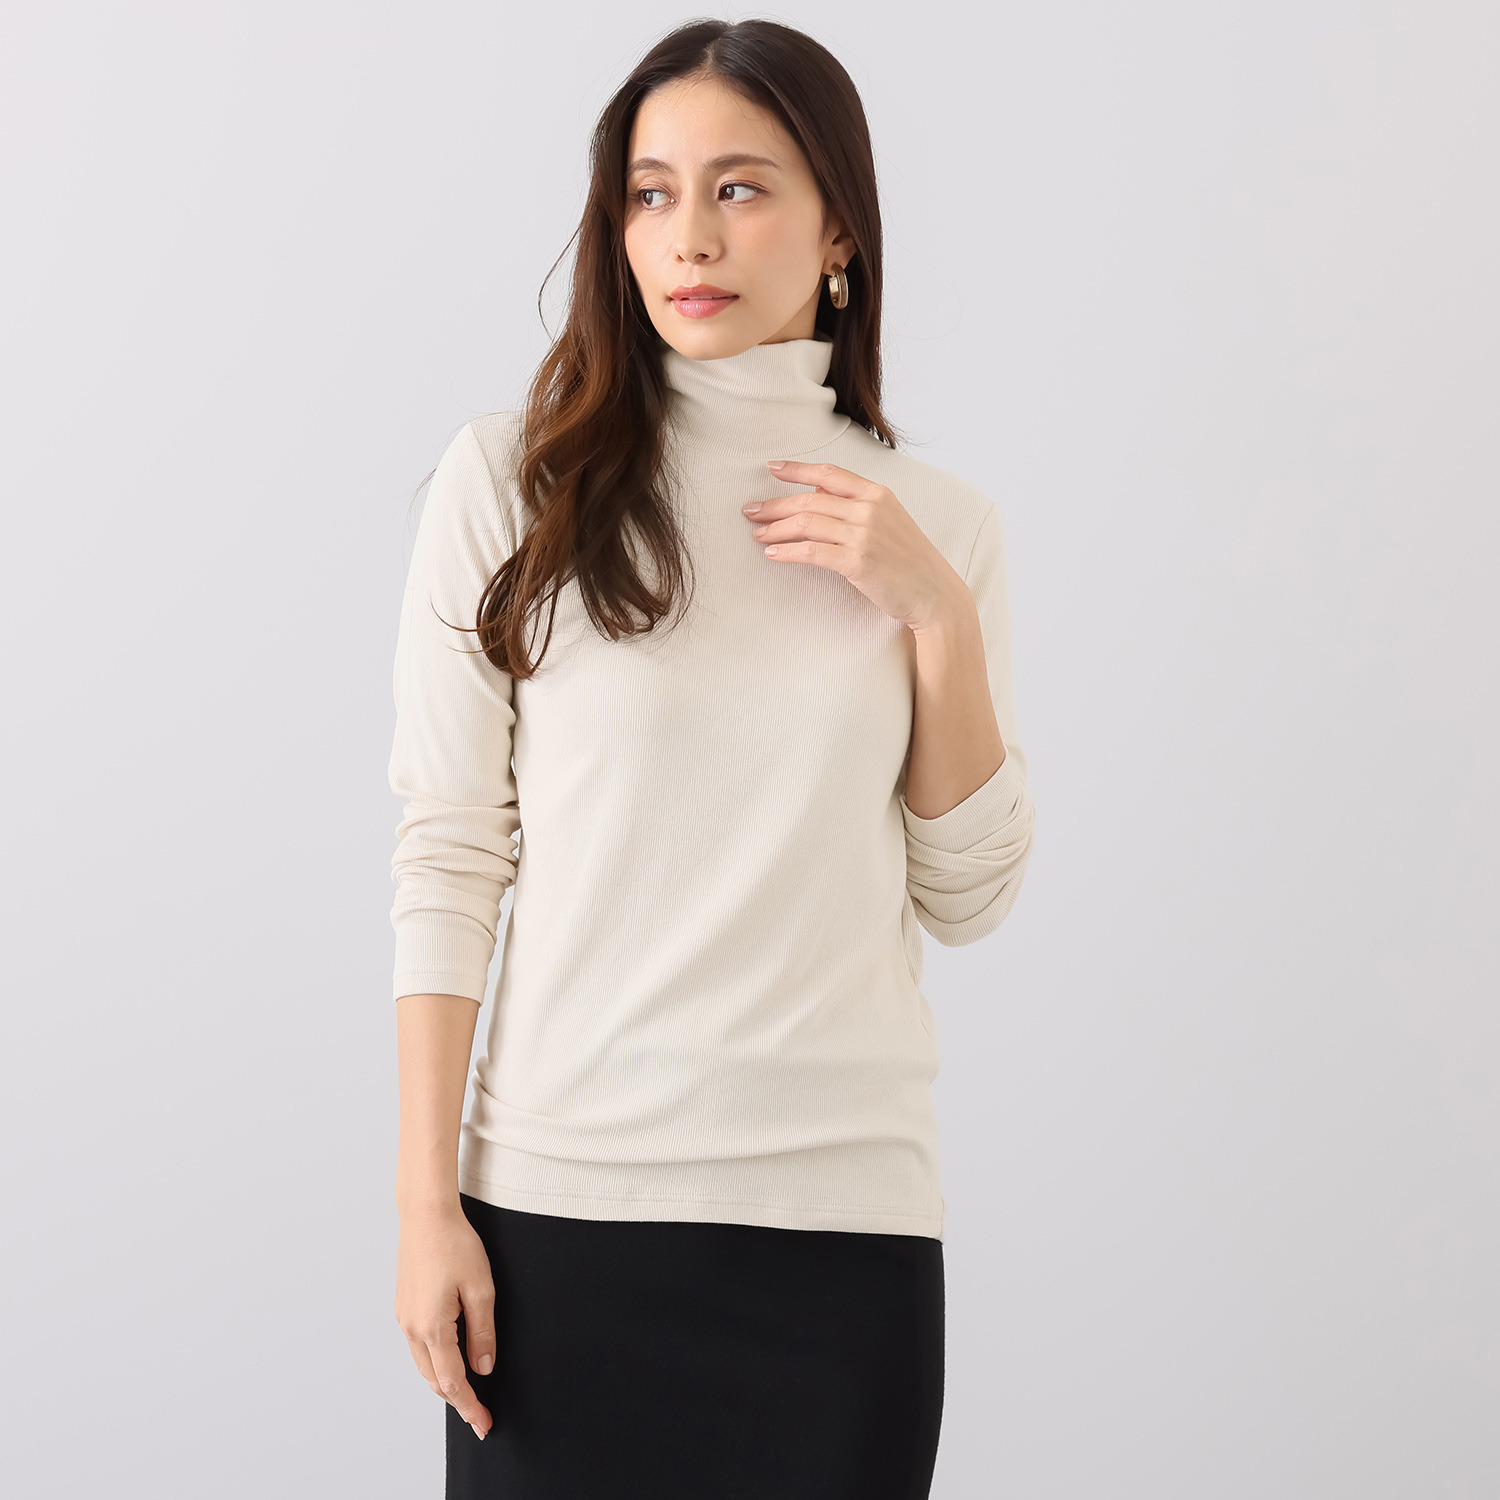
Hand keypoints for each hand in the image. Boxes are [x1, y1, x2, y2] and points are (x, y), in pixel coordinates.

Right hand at [394, 1201, 496, 1441]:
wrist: (425, 1216)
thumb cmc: (455, 1245)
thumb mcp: (481, 1288)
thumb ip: (483, 1332)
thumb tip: (484, 1368)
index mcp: (433, 1328)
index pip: (453, 1382)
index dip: (470, 1407)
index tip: (484, 1424)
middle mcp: (413, 1328)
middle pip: (435, 1380)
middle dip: (458, 1401)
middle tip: (480, 1416)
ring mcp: (404, 1318)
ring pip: (424, 1366)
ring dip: (445, 1383)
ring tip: (468, 1395)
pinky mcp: (404, 1307)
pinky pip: (419, 1348)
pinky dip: (435, 1363)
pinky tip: (449, 1362)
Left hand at [744, 459, 965, 630]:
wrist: (934, 592)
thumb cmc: (910, 560)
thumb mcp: (889, 521)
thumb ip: (857, 505)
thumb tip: (817, 493)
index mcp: (877, 494)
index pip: (828, 474)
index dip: (797, 469)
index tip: (772, 468)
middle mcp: (869, 509)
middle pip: (810, 500)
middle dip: (775, 505)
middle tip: (751, 511)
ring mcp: (863, 535)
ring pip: (807, 524)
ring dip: (776, 530)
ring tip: (757, 535)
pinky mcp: (857, 562)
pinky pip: (812, 552)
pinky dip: (787, 553)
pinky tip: (772, 555)